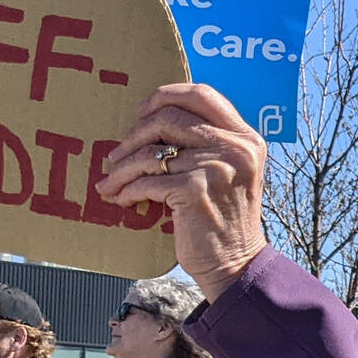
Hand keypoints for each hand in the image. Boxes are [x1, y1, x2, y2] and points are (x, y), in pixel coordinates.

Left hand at [97, 83, 269, 298]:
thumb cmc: (223, 219)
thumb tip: (153, 120)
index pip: (201, 95)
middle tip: (117, 155)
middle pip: (169, 117)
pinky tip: (122, 199)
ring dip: (122, 169)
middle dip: (134, 135)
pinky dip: (128, 190)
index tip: (142, 112)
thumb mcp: (229, 172)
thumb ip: (208, 144)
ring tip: (111, 181)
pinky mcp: (196, 190)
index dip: (165, 95)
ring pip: (151, 153)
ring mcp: (217, 168)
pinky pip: (147, 181)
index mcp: (246, 138)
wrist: (235, 263)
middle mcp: (236, 148)